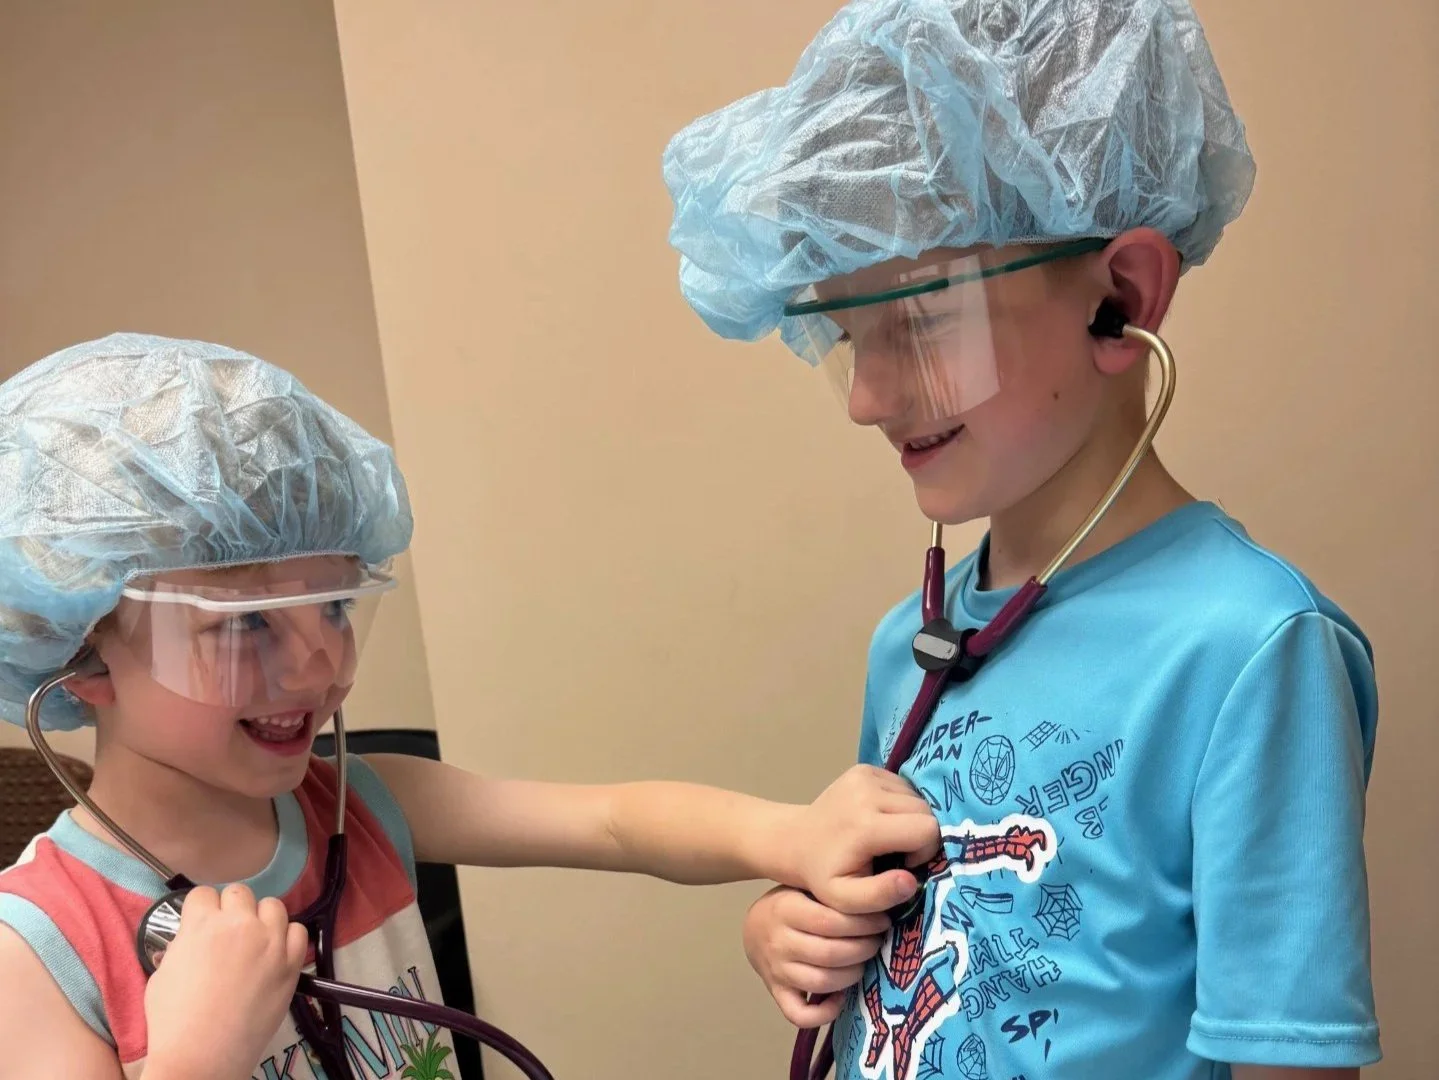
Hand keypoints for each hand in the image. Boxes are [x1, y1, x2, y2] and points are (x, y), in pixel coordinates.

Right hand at [144, 884, 308, 1079]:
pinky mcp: (291, 963)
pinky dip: (287, 938)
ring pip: (273, 906)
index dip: (200, 909)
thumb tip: (194, 938)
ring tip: (252, 942)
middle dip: (230, 910)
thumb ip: (183, 945)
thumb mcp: (162, 974)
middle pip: (240, 893)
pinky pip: (298, 932)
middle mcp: (241, 925)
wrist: (203, 1057)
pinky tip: (274, 954)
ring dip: (261, 919)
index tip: (200, 924)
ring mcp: (271, 942)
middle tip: (226, 935)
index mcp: (203, 924)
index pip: (203, 893)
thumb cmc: (173, 1021)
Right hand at [744, 885, 889, 1026]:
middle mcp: (779, 942)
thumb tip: (876, 901)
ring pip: (821, 982)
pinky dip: (825, 1012)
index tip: (882, 922)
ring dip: (852, 975)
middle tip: (877, 942)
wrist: (755, 928)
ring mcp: (776, 971)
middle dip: (863, 949)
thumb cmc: (790, 905)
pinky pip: (800, 1014)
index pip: (830, 921)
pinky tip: (841, 996)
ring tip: (863, 963)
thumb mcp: (805, 888)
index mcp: (785, 909)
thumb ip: (833, 895)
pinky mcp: (777, 993)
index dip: (863, 924)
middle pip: (829, 954)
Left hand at [788, 765, 939, 913]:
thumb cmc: (823, 874)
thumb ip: (880, 896)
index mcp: (866, 826)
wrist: (795, 840)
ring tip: (888, 837)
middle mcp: (867, 793)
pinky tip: (882, 820)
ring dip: (911, 820)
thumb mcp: (845, 898)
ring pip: (916, 797)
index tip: (906, 864)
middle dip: (921, 835)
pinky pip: (903, 786)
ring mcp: (865, 776)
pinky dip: (901, 805)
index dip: (925, 850)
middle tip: (899, 853)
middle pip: (925, 810)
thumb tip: (911, 881)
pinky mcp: (865, 769)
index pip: (927, 829)